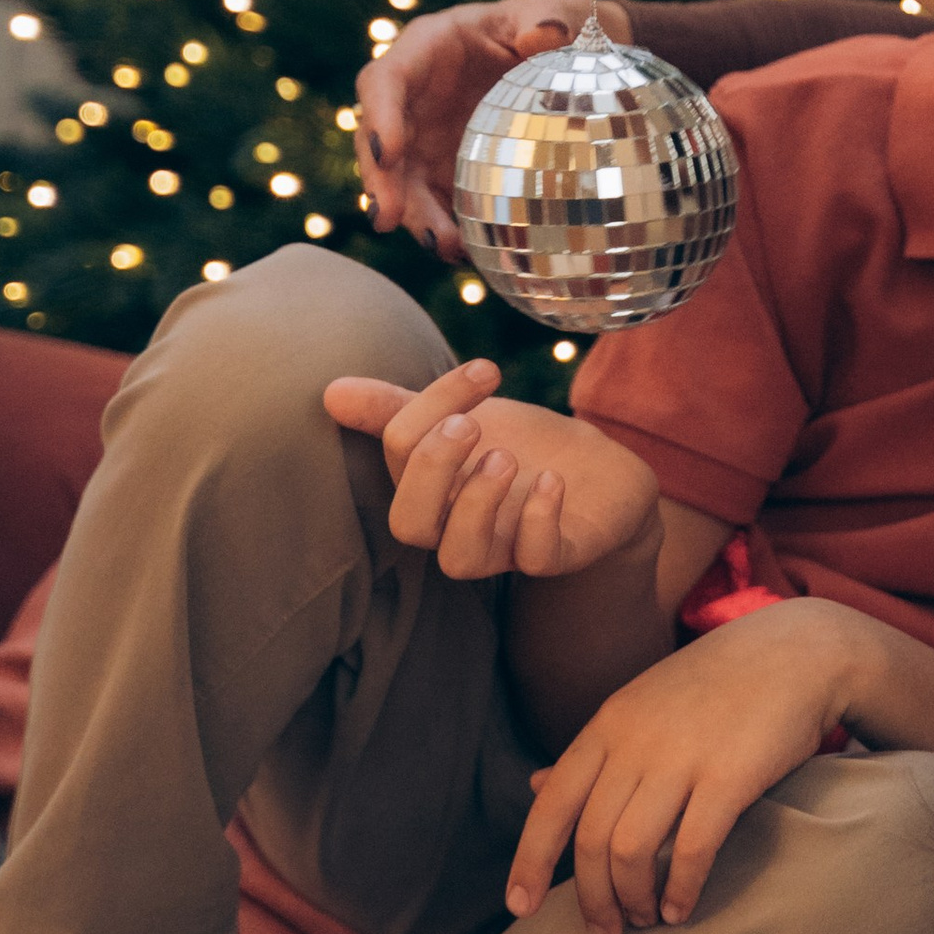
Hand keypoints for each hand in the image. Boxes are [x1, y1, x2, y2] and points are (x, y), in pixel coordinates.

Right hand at [322, 360, 662, 579]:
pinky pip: (536, 560)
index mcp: (431, 486)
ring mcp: (506, 545)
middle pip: (412, 525)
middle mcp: (459, 523)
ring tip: (503, 457)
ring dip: (475, 504)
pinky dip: (539, 521)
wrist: (603, 478)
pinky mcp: (559, 553)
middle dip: (431, 469)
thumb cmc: (523, 447)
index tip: (482, 372)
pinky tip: (552, 481)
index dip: (429, 408)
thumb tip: (330, 392)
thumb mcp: (466, 417)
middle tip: (469, 425)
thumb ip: (399, 409)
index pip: (401, 455)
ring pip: (461, 558)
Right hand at [355, 0, 630, 258]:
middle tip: (388, 218)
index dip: (379, 116)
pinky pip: (436, 201)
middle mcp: (414, 97)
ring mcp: (425, 137)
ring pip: (402, 181)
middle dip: (380, 181)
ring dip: (414, 215)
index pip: (385, 81)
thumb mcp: (556, 15)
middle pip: (378, 141)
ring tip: (445, 246)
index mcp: (428, 49)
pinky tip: (469, 252)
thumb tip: (543, 35)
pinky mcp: (445, 168)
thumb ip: (548, 20)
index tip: (384, 153)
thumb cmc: (553, 26)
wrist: (566, 60)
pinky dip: (447, 225)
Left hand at [506, 601, 871, 933]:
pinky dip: (680, 889)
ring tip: (645, 920)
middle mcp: (636, 742)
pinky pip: (692, 848)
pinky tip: (681, 910)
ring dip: (633, 899)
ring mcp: (682, 758)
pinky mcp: (731, 776)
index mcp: (608, 725)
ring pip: (632, 850)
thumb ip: (593, 750)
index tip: (521, 908)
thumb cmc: (716, 684)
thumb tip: (535, 783)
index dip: (529, 861)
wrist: (796, 652)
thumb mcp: (641, 704)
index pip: (552, 804)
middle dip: (591, 899)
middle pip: (591, 839)